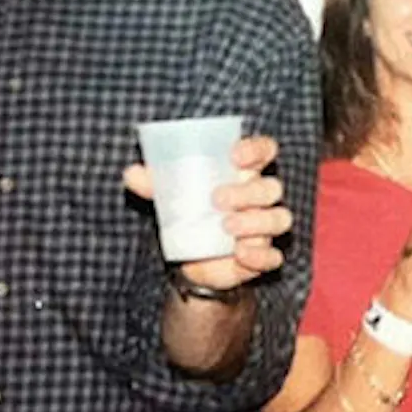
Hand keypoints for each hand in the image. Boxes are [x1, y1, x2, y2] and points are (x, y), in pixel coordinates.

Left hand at [125, 135, 293, 292]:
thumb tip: (131, 173)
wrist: (193, 261)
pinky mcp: (261, 257)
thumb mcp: (172, 197)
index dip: (256, 150)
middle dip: (248, 192)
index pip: (265, 151)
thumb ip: (155, 184)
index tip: (235, 155)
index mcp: (244, 174)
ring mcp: (263, 229)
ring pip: (279, 218)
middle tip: (217, 199)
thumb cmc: (190, 215)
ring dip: (256, 221)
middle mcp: (260, 199)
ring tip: (227, 226)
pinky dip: (261, 256)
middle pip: (271, 188)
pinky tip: (241, 254)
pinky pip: (272, 257)